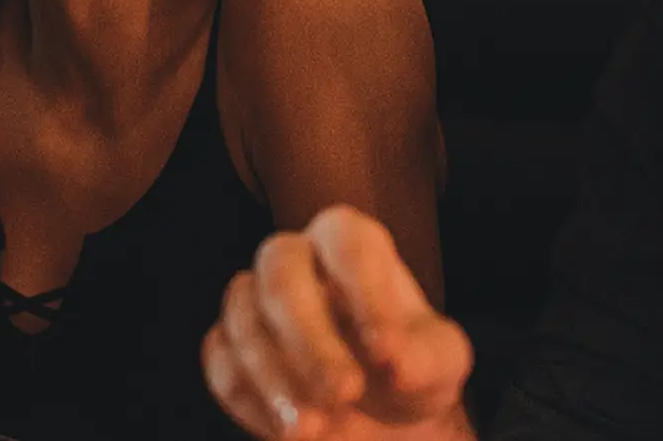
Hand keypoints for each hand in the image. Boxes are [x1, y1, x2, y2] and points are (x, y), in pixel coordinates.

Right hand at [202, 206, 475, 440]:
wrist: (380, 418)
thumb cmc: (410, 372)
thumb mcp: (439, 365)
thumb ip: (426, 359)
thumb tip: (397, 364)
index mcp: (349, 244)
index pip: (346, 241)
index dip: (364, 291)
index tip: (387, 353)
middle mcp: (294, 258)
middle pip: (279, 270)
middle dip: (308, 335)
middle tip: (345, 392)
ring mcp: (251, 299)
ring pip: (243, 317)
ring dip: (277, 375)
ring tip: (315, 428)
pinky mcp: (226, 345)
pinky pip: (223, 364)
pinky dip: (255, 401)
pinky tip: (292, 430)